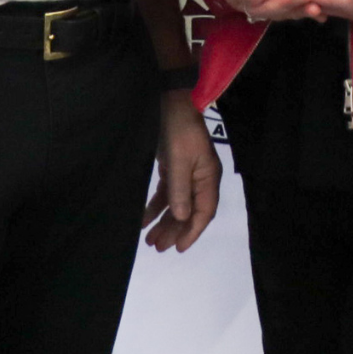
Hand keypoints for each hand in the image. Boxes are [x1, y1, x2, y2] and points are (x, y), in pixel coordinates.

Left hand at [142, 93, 220, 252]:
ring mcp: (188, 174)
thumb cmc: (179, 133)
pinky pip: (167, 194)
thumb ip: (180, 191)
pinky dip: (156, 207)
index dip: (193, 231)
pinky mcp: (174, 169)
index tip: (179, 248)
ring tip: (150, 241)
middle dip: (175, 230)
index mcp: (209, 178)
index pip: (205, 211)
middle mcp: (201, 179)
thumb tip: (182, 217)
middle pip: (190, 211)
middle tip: (158, 248)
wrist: (172, 105)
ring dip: (165, 222)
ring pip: (177, 205)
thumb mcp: (179, 162)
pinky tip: (144, 219)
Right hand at [210, 0, 322, 21]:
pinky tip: (320, 13)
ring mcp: (260, 6)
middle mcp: (244, 2)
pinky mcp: (275, 5)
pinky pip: (288, 12)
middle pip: (264, 7)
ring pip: (278, 12)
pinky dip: (304, 12)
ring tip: (316, 6)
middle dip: (287, 1)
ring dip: (298, 10)